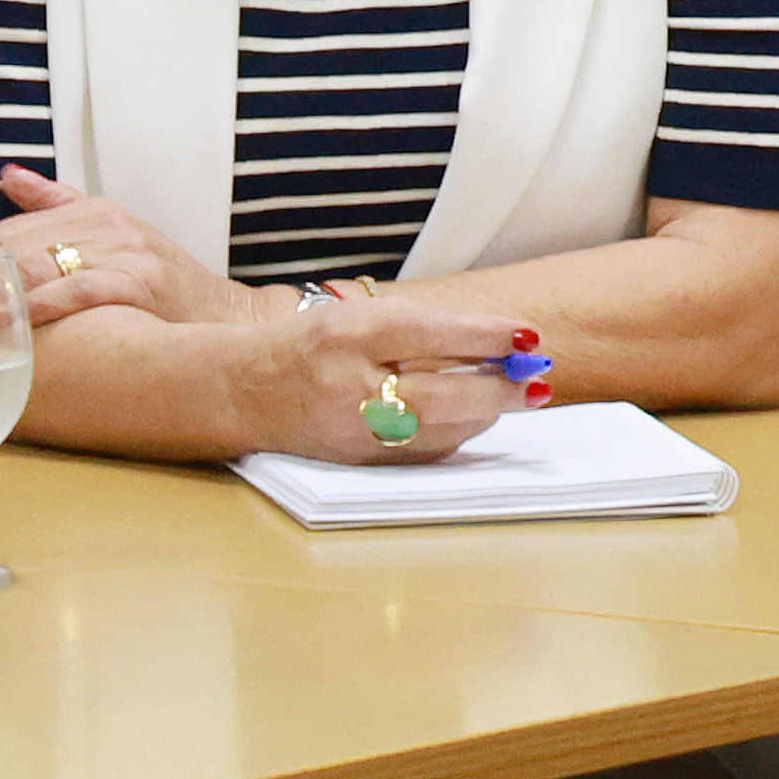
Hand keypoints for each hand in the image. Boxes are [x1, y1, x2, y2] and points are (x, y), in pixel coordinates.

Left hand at [0, 168, 246, 329]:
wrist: (228, 317)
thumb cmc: (168, 285)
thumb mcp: (117, 235)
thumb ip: (60, 203)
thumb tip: (9, 176)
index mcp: (96, 213)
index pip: (9, 231)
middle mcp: (107, 227)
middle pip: (13, 248)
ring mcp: (123, 253)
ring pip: (34, 266)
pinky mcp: (137, 283)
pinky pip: (73, 290)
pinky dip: (38, 305)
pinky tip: (14, 321)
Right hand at [250, 292, 535, 465]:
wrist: (238, 390)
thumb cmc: (310, 345)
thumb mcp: (361, 317)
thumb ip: (428, 327)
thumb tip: (502, 342)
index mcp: (349, 336)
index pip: (431, 334)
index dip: (488, 337)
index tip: (529, 337)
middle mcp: (348, 386)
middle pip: (441, 395)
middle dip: (500, 390)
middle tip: (540, 381)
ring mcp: (351, 431)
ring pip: (439, 430)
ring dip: (486, 413)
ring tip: (514, 395)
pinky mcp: (356, 461)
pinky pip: (425, 452)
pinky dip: (458, 433)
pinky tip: (474, 416)